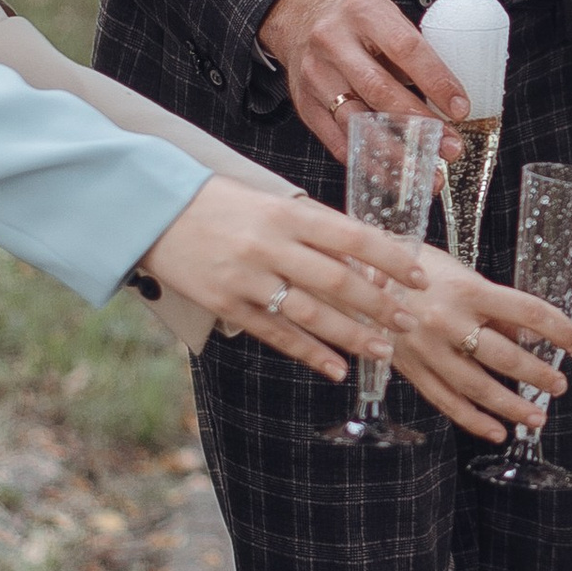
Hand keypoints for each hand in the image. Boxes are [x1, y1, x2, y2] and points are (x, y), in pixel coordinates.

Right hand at [138, 183, 437, 376]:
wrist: (152, 211)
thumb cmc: (220, 203)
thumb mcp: (269, 202)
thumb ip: (311, 227)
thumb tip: (362, 255)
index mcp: (286, 215)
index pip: (352, 238)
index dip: (390, 260)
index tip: (419, 278)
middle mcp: (270, 247)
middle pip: (337, 281)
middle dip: (378, 305)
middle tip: (409, 322)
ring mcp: (247, 279)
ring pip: (310, 314)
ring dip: (351, 336)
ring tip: (383, 351)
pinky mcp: (227, 305)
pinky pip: (275, 334)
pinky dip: (309, 353)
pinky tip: (335, 367)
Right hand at [259, 0, 470, 165]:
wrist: (302, 19)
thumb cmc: (356, 24)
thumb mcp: (386, 18)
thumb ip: (415, 54)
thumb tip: (451, 101)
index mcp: (364, 13)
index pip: (406, 49)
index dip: (436, 81)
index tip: (460, 109)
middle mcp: (334, 43)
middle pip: (380, 90)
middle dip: (420, 124)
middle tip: (450, 146)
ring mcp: (315, 76)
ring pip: (357, 122)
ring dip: (396, 152)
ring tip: (425, 171)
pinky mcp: (306, 105)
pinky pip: (338, 140)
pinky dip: (368, 161)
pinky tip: (392, 173)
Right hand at [382, 250, 571, 439]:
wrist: (355, 276)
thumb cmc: (415, 268)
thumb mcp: (459, 273)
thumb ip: (492, 304)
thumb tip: (528, 334)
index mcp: (468, 289)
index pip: (528, 313)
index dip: (559, 330)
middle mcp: (449, 321)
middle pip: (506, 357)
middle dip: (538, 374)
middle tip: (559, 386)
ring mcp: (428, 349)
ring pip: (478, 387)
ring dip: (512, 405)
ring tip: (537, 417)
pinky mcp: (410, 368)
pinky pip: (446, 401)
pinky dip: (473, 420)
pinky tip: (496, 431)